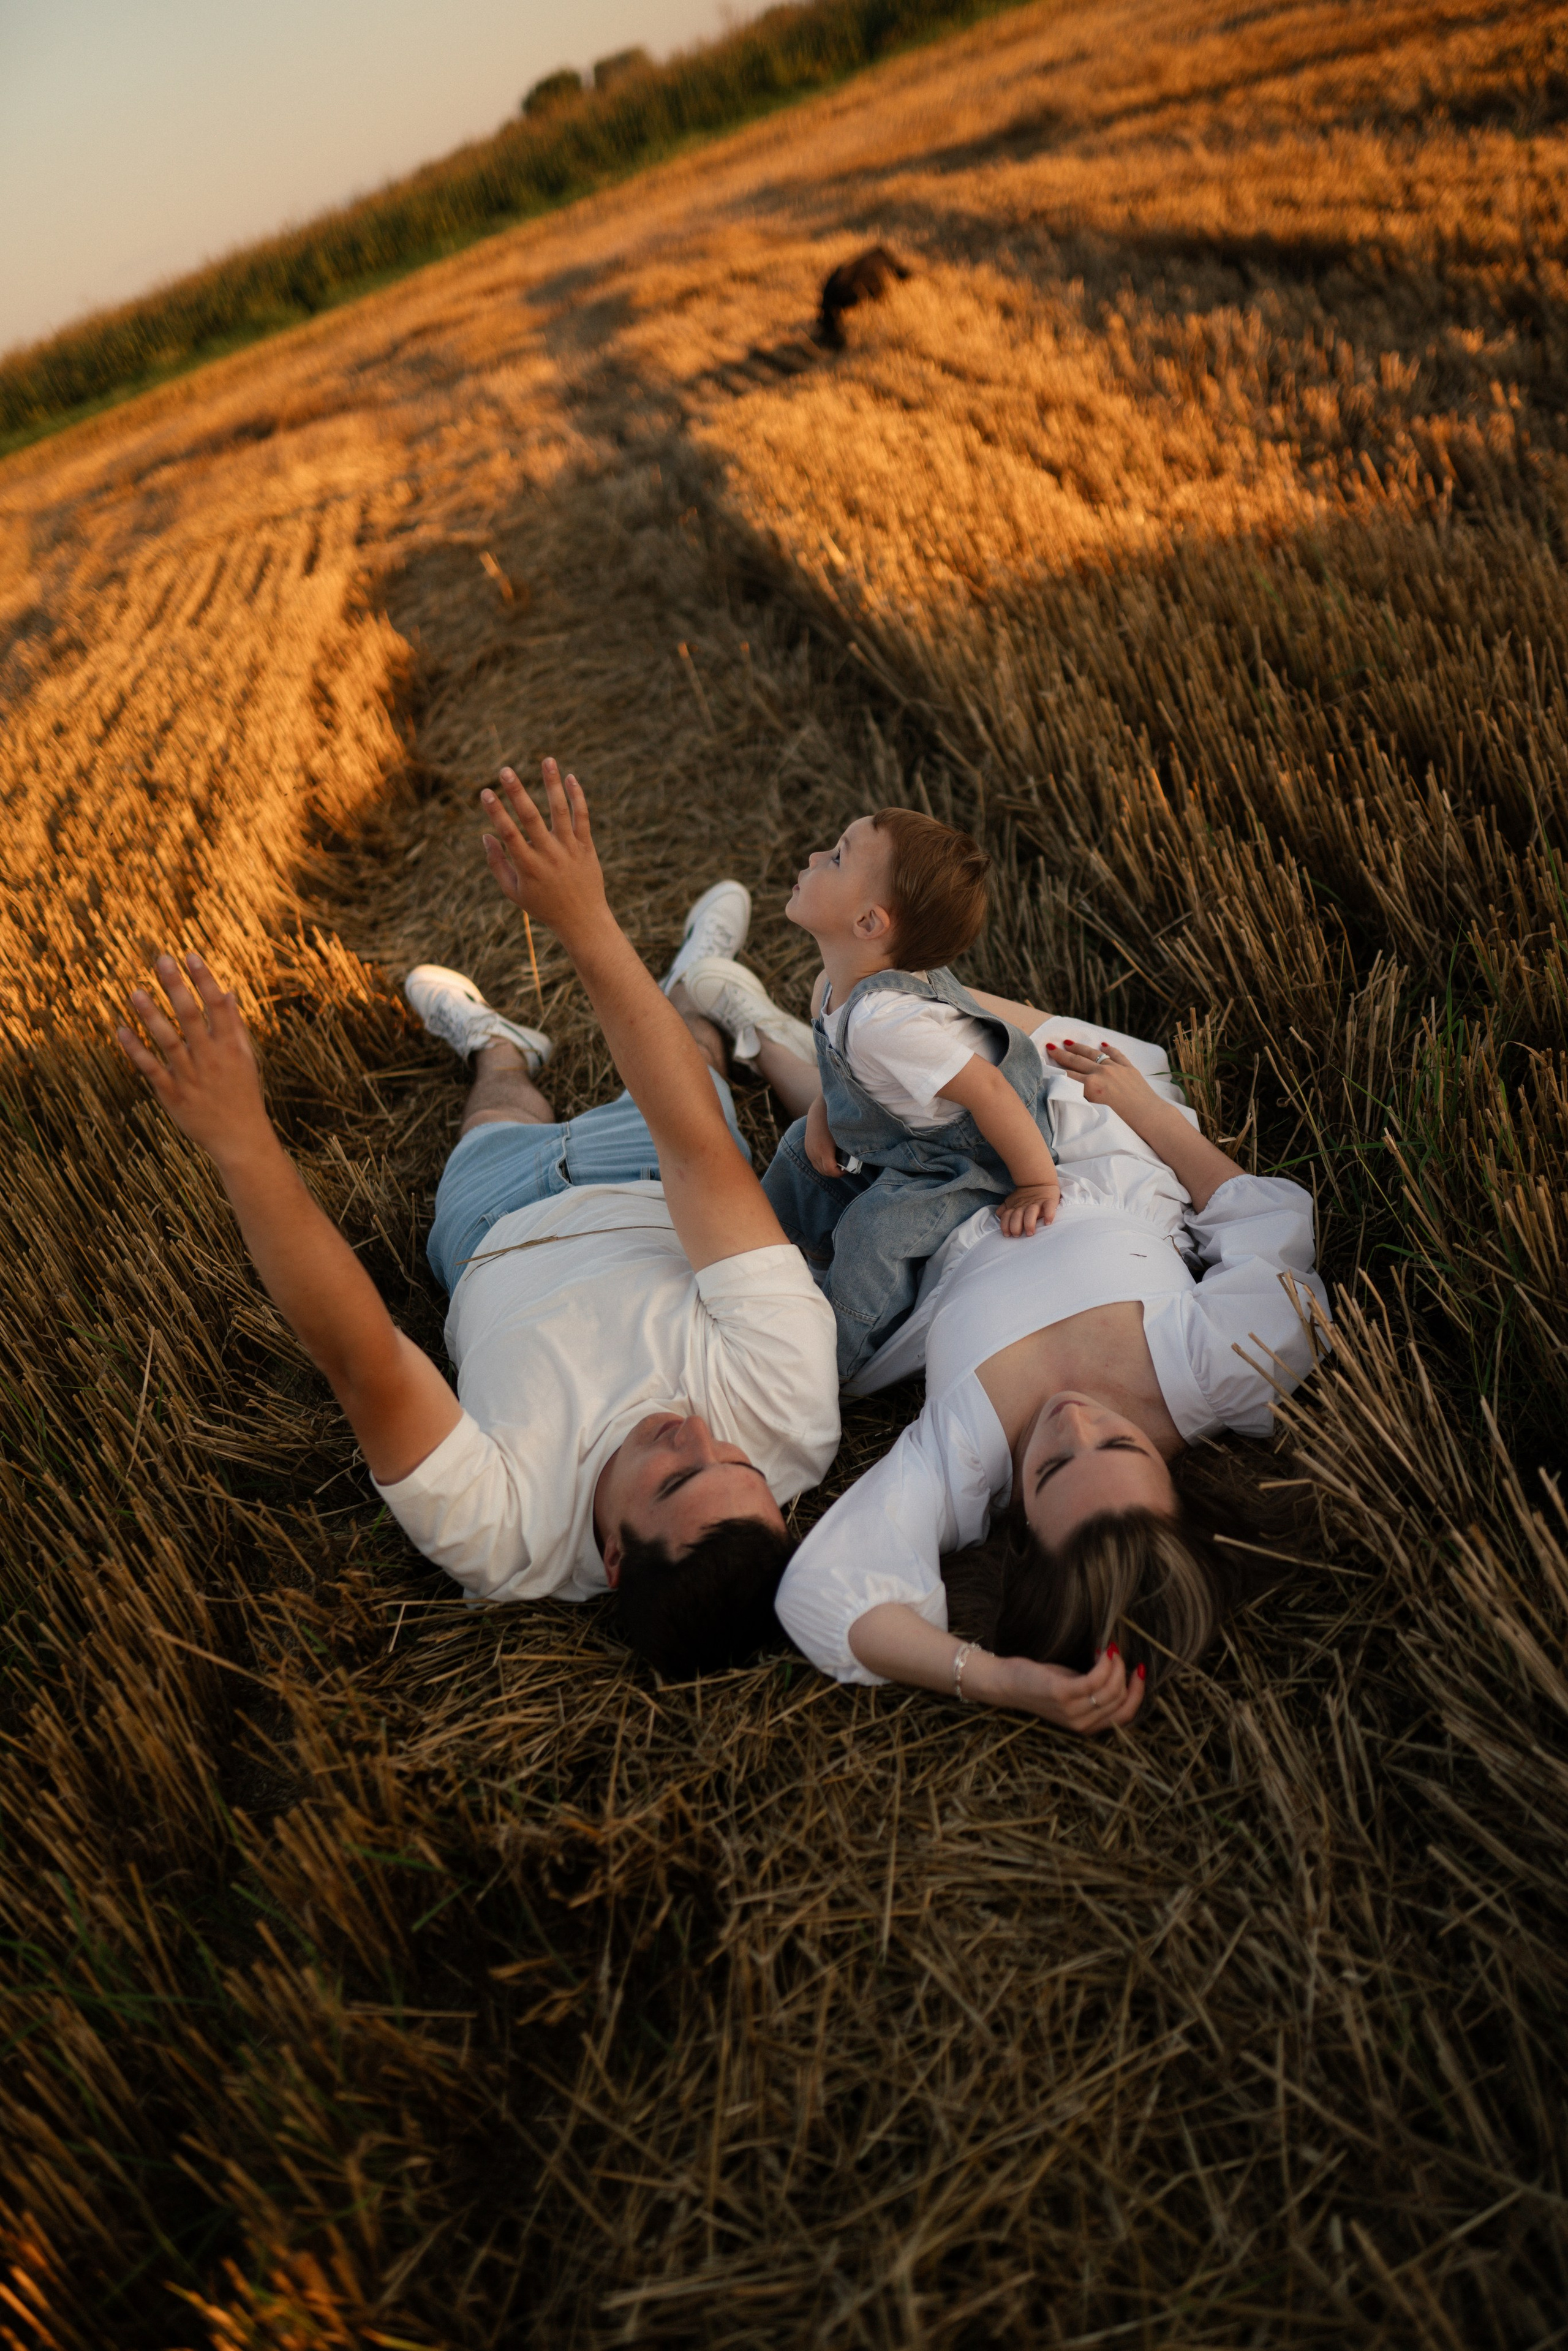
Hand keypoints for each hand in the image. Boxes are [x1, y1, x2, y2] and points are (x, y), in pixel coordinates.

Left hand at [116, 952, 270, 1164]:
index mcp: (232, 1047)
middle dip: (176, 987)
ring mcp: (191, 1076)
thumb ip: (235, 1026)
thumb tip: (228, 993)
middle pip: (191, 1016)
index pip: (218, 1006)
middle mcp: (211, 1058)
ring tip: (134, 992)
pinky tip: (120, 1031)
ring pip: (168, 1041)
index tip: (189, 955)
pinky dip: (135, 1051)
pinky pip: (151, 1069)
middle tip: (161, 960)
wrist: (241, 1139)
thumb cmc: (243, 1095)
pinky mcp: (173, 1095)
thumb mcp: (246, 1059)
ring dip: (151, 1016)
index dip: (204, 979)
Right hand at [480, 759, 610, 947]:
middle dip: (516, 792)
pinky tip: (570, 778)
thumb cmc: (544, 906)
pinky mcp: (587, 847)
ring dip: (552, 784)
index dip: (496, 812)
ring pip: (560, 811)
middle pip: (531, 817)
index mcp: (528, 866)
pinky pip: (582, 818)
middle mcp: (549, 855)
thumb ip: (498, 864)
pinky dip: (577, 797)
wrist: (583, 920)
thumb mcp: (514, 892)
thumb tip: (486, 835)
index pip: (508, 833)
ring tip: (547, 760)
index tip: (485, 792)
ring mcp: (569, 849)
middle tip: (505, 770)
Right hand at [805, 1092, 840, 1175]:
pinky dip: (822, 1163)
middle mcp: (814, 1152)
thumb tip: (854, 1163)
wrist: (821, 1108)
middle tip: (845, 1167)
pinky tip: (830, 1158)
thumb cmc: (836, 1121)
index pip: (830, 1171)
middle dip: (835, 1172)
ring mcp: (809, 1150)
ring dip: (828, 1169)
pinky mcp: (807, 1147)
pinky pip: (814, 1162)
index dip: (840, 1173)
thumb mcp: (844, 1137)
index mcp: (823, 1150)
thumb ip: (848, 1152)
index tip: (848, 1168)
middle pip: (824, 1172)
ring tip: (838, 1163)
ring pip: (818, 1168)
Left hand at [970, 1641, 1144, 1730]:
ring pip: (1111, 1689)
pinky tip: (1100, 1650)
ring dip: (1115, 1665)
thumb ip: (1095, 1690)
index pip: (1126, 1716)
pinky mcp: (1062, 1694)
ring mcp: (1071, 1710)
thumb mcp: (1073, 1690)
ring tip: (1108, 1649)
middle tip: (1116, 1654)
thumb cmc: (1040, 1683)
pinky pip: (1095, 1679)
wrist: (1006, 1683)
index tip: (1138, 1670)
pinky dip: (1104, 1663)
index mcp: (1087, 1726)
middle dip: (1125, 1673)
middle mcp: (1081, 1723)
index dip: (1138, 1692)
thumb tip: (1122, 1671)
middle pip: (1120, 1700)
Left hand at [998, 1172, 1058, 1235]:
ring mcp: (1037, 1203)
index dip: (1005, 1225)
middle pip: (1016, 1216)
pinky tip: (1047, 1222)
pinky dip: (1048, 1214)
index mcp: (1015, 1207)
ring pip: (1031, 1213)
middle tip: (1017, 1235)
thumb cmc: (1024, 1196)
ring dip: (1029, 1223)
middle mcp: (1024, 1206)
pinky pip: (1049, 1207)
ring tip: (1030, 1232)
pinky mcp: (1049, 1201)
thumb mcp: (1011, 1201)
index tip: (1008, 1234)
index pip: (1006, 1216)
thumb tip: (999, 1215)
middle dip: (1015, 1226)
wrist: (1039, 1181)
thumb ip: (1004, 1209)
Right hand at [1046, 1037, 1158, 1116]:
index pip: (1068, 1076)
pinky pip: (1116, 1055)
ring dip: (1080, 1048)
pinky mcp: (1129, 1068)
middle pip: (1077, 1061)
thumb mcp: (1096, 1110)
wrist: (1149, 1117)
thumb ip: (1083, 1098)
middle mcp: (1101, 1072)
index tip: (1045, 1062)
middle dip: (1062, 1054)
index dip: (1055, 1069)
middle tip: (1050, 1047)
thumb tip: (1072, 1088)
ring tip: (1069, 1042)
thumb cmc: (1122, 1121)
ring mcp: (1116, 1068)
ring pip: (1094, 1054)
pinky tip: (1103, 1044)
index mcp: (1091, 1085)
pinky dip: (1109, 1049)